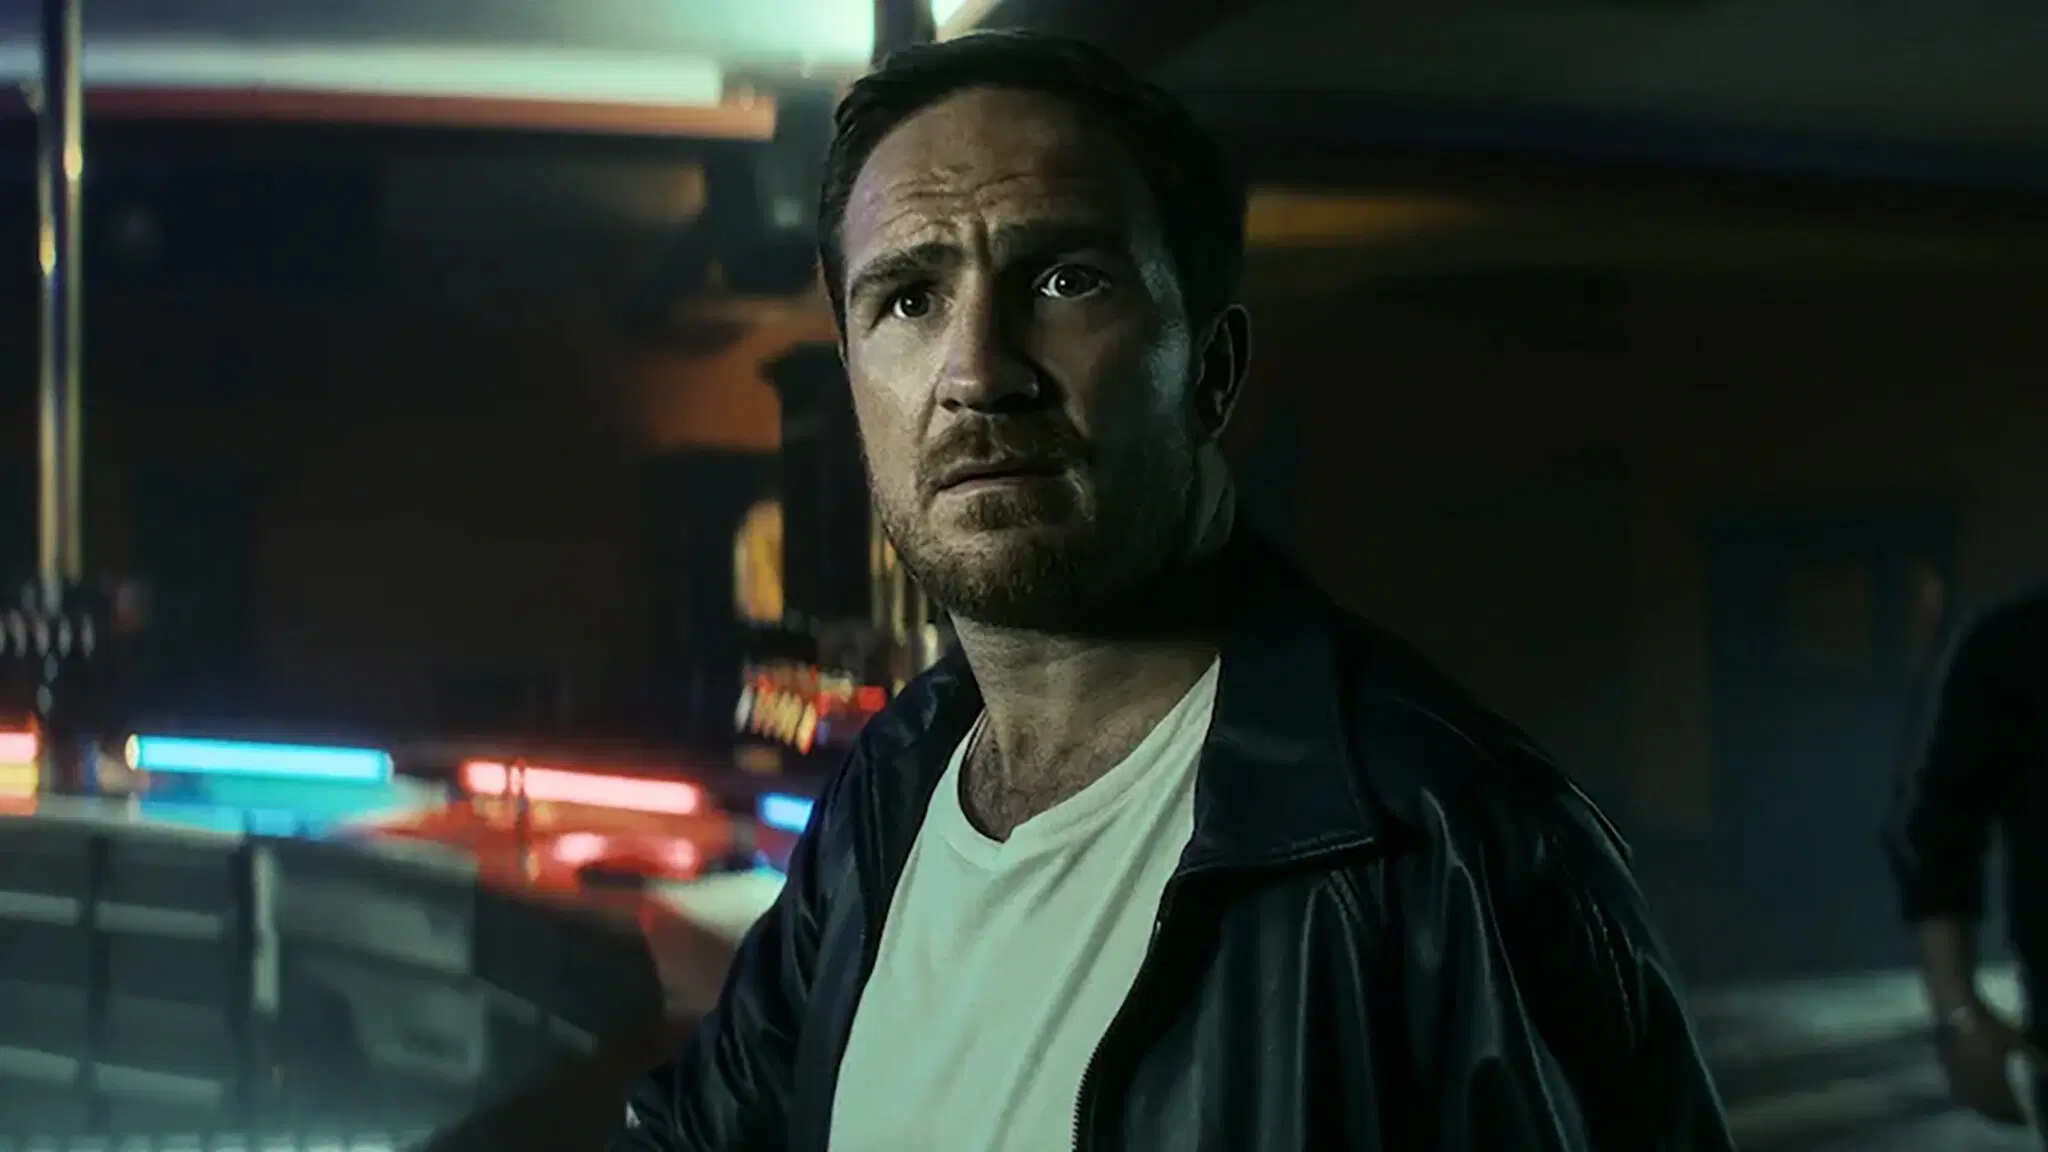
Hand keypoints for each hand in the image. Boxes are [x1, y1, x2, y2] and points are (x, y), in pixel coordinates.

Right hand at [1935, 1001, 2040, 1125]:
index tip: (2025, 1120)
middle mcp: (1975, 1082)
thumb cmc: (1988, 1024)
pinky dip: (1968, 1102)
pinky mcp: (1947, 1070)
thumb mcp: (2016, 1039)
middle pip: (1988, 1107)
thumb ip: (2035, 1058)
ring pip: (1972, 1103)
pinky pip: (1958, 1093)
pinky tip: (1972, 1101)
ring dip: (1984, 1112)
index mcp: (1993, 1077)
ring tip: (1994, 1115)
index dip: (2015, 1114)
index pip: (2006, 1104)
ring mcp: (1958, 1077)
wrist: (1956, 1011)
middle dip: (2000, 1117)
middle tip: (2011, 1121)